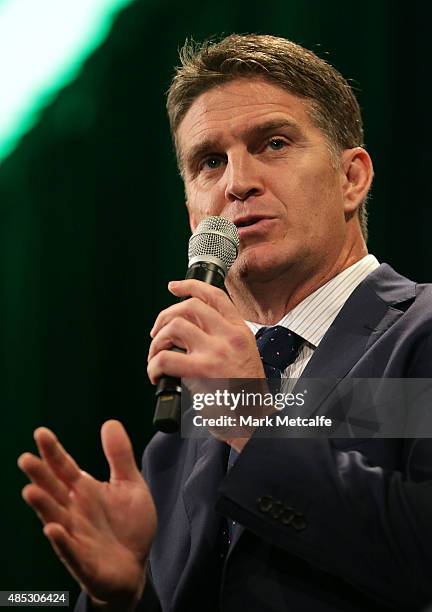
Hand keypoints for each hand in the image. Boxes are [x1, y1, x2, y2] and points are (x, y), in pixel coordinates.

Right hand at [18, 421, 156, 610]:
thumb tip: (110, 422)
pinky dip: (62, 541)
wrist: (135, 567)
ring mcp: (77, 535)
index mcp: (84, 491)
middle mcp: (75, 511)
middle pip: (54, 490)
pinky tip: (54, 529)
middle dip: (40, 476)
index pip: (64, 467)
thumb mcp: (130, 484)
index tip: (41, 433)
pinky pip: (71, 551)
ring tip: (30, 491)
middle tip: (26, 459)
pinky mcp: (85, 561)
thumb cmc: (128, 526)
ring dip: (43, 506)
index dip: (53, 451)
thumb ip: (119, 455)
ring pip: (55, 518)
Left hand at [148, 280, 267, 446]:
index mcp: (240, 330)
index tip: (173, 287)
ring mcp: (217, 352)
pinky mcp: (203, 371)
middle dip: (164, 317)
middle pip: (189, 306)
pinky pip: (165, 358)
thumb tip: (188, 331)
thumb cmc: (246, 395)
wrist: (256, 422)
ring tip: (156, 357)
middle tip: (157, 335)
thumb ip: (223, 339)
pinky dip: (153, 366)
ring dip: (157, 342)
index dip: (189, 286)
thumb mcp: (244, 356)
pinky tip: (156, 375)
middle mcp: (230, 336)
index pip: (214, 295)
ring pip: (175, 327)